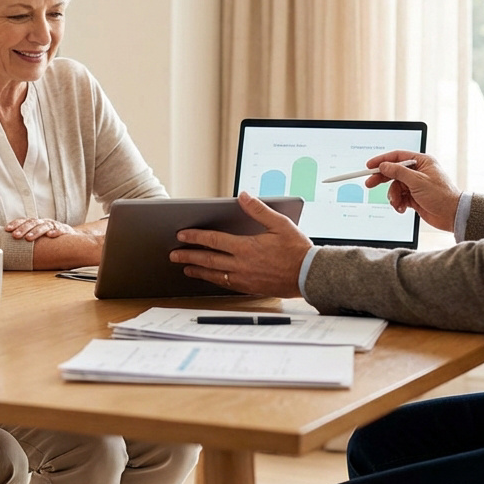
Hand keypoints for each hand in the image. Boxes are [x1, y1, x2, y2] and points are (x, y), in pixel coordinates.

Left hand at [5, 217, 76, 241]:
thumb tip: (9, 243)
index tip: (7, 229)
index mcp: (37, 222)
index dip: (15, 223)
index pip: (24, 220)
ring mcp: (54, 226)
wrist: (72, 238)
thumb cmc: (50, 238)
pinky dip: (55, 232)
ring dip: (36, 232)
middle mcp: (44, 222)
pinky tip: (50, 235)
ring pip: (44, 226)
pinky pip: (60, 230)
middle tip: (15, 236)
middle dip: (23, 229)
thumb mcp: (39, 235)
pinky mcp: (65, 231)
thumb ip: (27, 236)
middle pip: (33, 223)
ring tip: (28, 238)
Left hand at [169, 192, 311, 297]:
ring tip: (186, 268)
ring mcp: (245, 279)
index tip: (181, 235)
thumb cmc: (297, 249)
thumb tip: (244, 195)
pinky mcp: (250, 288)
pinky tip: (209, 278)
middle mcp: (242, 265)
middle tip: (174, 254)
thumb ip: (259, 210)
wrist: (309, 275)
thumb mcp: (280, 224)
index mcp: (246, 247)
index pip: (213, 241)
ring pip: (215, 275)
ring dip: (198, 270)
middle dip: (189, 256)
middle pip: (208, 260)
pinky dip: (214, 280)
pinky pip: (226, 284)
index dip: (195, 237)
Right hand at [363, 151, 460, 231]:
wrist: (452, 215)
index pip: (397, 157)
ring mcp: (416, 185)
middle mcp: (418, 172)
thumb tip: (384, 165)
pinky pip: (399, 197)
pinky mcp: (414, 197)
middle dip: (382, 179)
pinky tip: (402, 208)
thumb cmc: (441, 196)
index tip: (370, 166)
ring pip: (395, 187)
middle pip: (393, 172)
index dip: (382, 160)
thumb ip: (398, 172)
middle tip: (370, 184)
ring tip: (397, 203)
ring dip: (393, 196)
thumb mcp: (417, 181)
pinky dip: (398, 203)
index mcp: (422, 162)